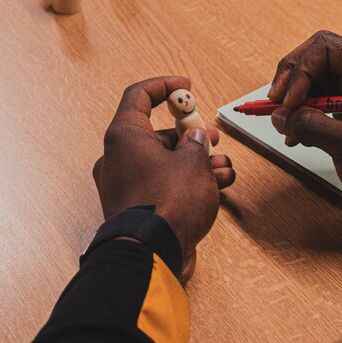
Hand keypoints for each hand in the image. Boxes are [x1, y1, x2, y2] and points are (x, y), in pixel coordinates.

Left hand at [93, 77, 236, 281]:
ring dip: (195, 161)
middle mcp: (118, 159)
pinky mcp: (136, 208)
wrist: (151, 255)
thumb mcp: (193, 163)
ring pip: (163, 162)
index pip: (138, 96)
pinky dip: (186, 183)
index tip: (185, 88)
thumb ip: (197, 144)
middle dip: (190, 134)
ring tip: (223, 167)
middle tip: (212, 137)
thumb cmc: (166, 205)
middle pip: (155, 134)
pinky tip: (217, 186)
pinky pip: (162, 185)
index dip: (164, 87)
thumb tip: (196, 139)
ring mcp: (125, 186)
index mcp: (124, 137)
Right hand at [269, 31, 341, 231]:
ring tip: (284, 124)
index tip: (288, 100)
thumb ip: (314, 127)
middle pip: (317, 58)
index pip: (328, 49)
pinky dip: (301, 112)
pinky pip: (318, 97)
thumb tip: (280, 116)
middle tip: (276, 105)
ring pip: (314, 78)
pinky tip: (295, 134)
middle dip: (292, 80)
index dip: (301, 70)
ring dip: (293, 98)